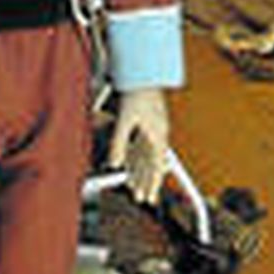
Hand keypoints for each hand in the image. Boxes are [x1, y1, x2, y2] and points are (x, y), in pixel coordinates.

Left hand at [108, 88, 169, 204]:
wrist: (144, 75)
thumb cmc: (138, 95)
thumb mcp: (125, 121)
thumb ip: (119, 143)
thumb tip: (114, 164)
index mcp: (158, 136)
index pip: (157, 167)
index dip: (153, 184)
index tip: (149, 197)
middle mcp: (159, 134)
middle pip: (153, 164)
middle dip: (147, 181)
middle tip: (142, 197)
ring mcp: (155, 129)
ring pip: (148, 156)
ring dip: (142, 171)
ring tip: (135, 184)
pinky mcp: (149, 123)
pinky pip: (144, 146)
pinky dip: (138, 157)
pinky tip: (130, 162)